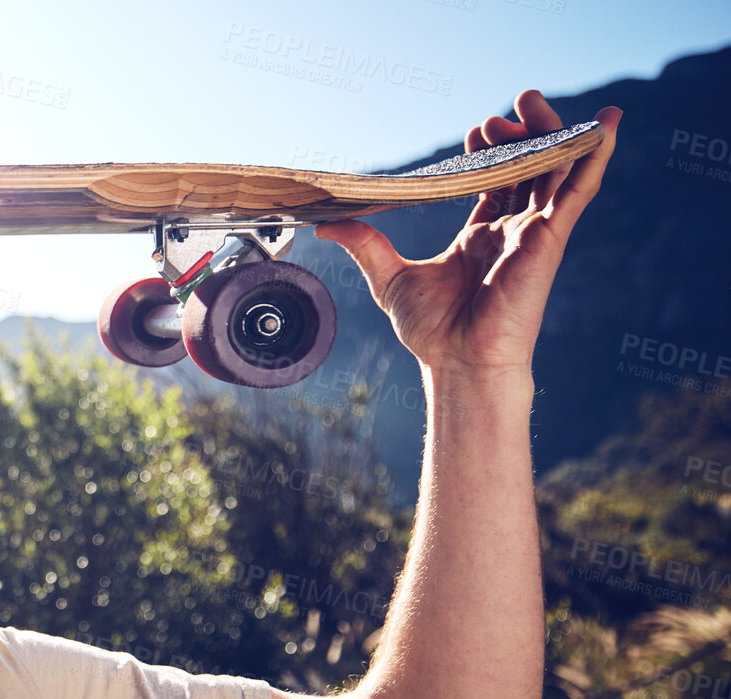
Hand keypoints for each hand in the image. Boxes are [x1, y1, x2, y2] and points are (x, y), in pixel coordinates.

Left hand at [315, 91, 620, 375]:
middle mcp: (514, 232)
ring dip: (551, 133)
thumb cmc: (432, 332)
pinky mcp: (550, 238)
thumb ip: (365, 244)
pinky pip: (580, 190)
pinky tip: (606, 125)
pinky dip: (594, 156)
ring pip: (555, 170)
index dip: (492, 152)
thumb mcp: (389, 277)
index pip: (498, 182)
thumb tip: (329, 224)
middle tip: (503, 113)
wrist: (457, 361)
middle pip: (530, 169)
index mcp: (482, 237)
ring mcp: (535, 233)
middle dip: (522, 134)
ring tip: (532, 101)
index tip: (475, 133)